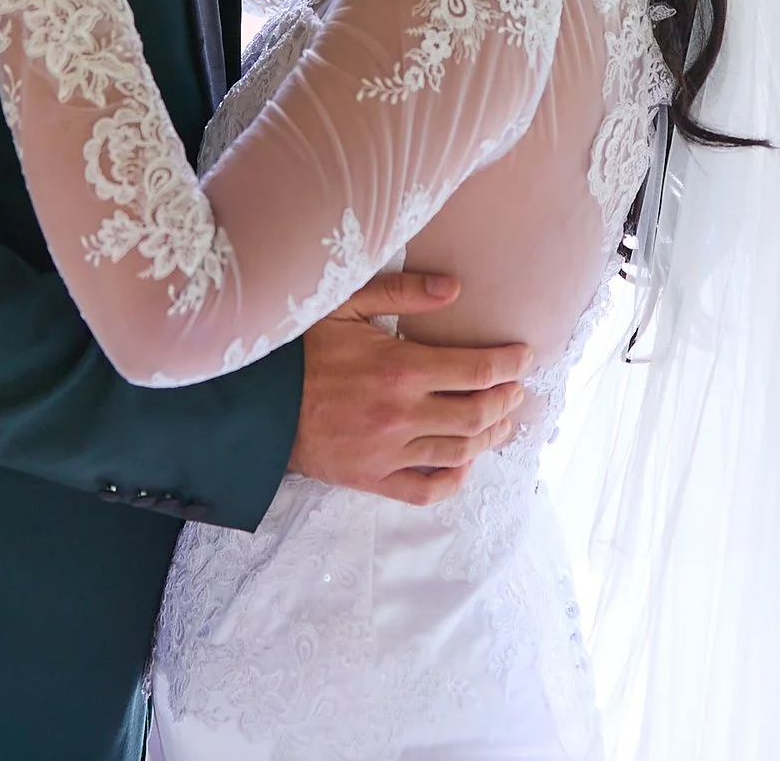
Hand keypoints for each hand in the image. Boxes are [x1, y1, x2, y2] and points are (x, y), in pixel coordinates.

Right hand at [290, 270, 533, 506]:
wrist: (255, 402)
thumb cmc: (300, 349)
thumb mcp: (345, 305)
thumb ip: (402, 293)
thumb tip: (454, 288)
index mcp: (401, 370)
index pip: (478, 372)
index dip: (510, 365)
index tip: (525, 357)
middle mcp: (401, 416)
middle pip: (478, 415)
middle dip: (507, 401)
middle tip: (516, 389)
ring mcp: (387, 453)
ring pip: (459, 453)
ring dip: (490, 437)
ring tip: (501, 423)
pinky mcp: (371, 479)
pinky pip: (425, 490)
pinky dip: (453, 480)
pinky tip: (464, 463)